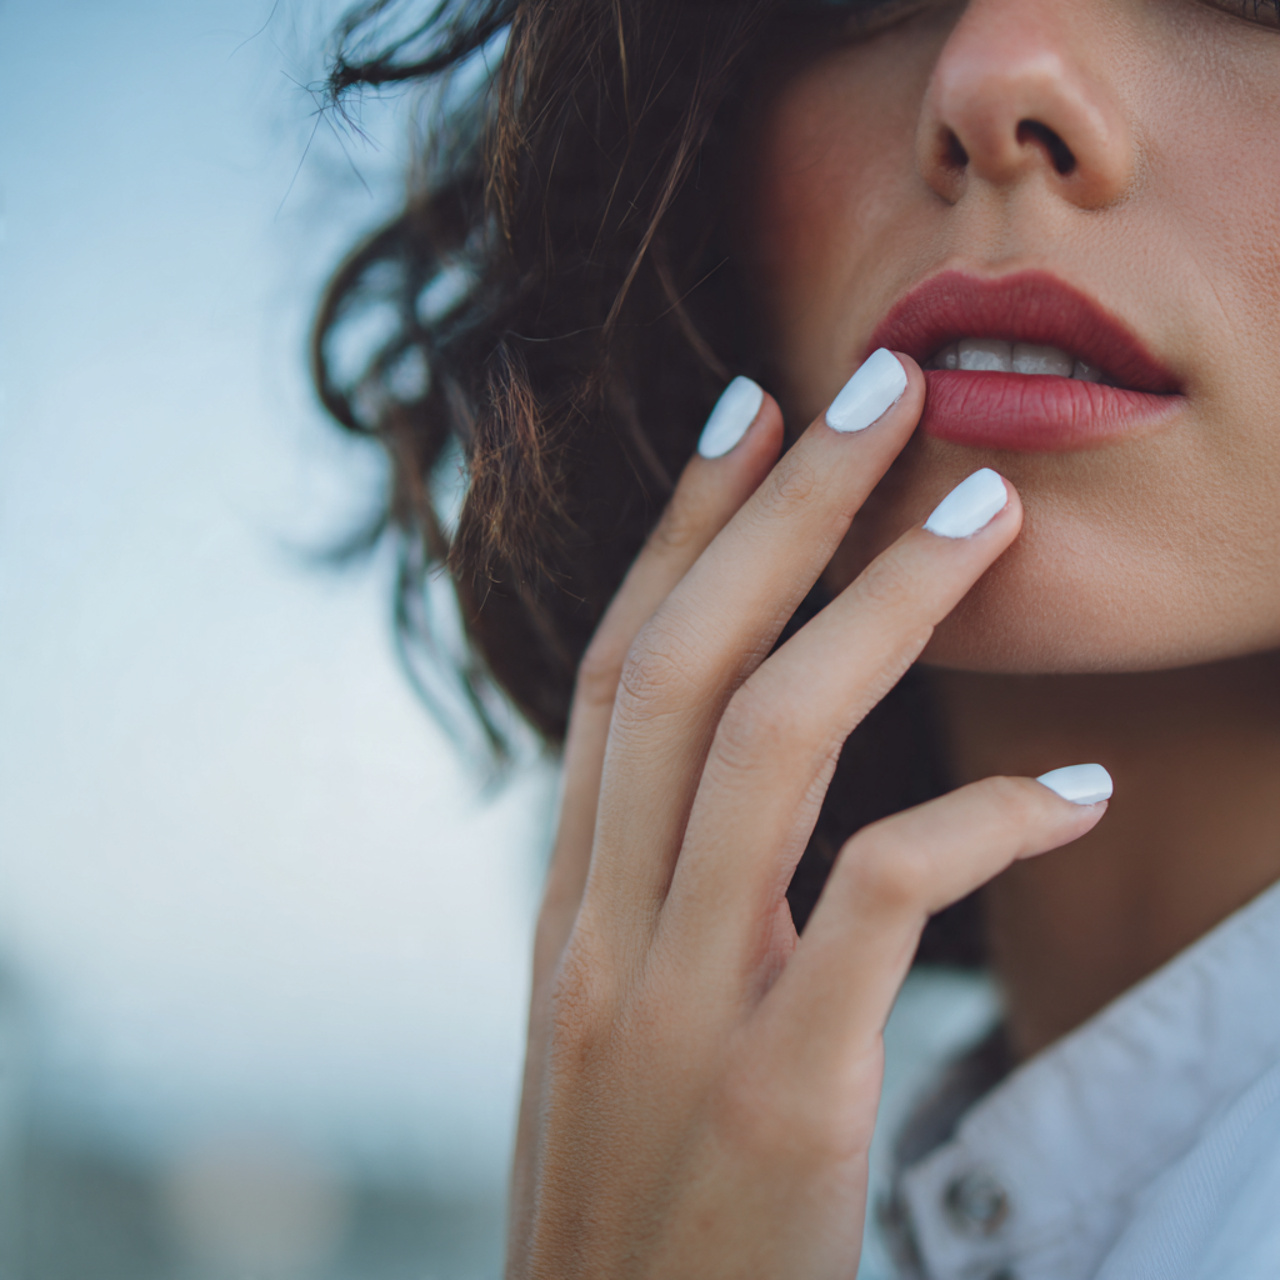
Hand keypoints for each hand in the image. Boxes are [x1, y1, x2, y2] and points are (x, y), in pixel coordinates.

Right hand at [506, 353, 1106, 1278]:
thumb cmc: (638, 1202)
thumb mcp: (614, 1032)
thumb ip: (652, 901)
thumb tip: (726, 778)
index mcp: (566, 912)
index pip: (617, 673)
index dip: (681, 533)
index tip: (749, 413)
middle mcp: (605, 934)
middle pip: (686, 666)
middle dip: (779, 511)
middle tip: (872, 382)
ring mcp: (686, 1008)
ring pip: (772, 744)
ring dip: (883, 606)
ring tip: (988, 509)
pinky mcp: (785, 1095)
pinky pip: (880, 900)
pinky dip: (979, 822)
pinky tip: (1070, 785)